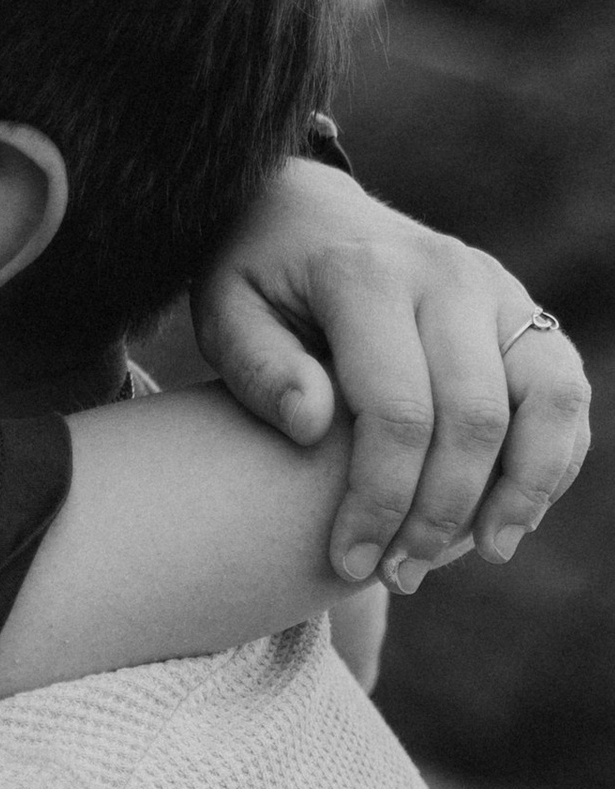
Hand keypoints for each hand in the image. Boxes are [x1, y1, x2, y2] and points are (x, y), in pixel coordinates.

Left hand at [189, 163, 590, 589]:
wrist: (307, 211)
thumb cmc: (256, 278)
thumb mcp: (223, 310)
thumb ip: (258, 367)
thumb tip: (313, 424)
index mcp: (367, 276)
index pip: (397, 410)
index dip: (381, 500)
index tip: (349, 563)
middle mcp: (447, 275)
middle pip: (476, 417)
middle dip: (442, 514)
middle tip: (399, 577)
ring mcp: (496, 288)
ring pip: (549, 396)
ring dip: (524, 488)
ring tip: (484, 552)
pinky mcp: (523, 308)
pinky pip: (564, 388)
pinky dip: (553, 457)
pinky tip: (510, 514)